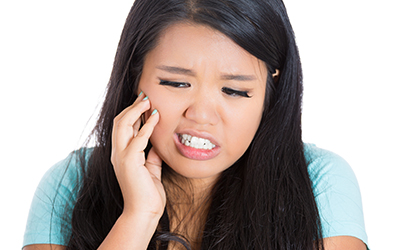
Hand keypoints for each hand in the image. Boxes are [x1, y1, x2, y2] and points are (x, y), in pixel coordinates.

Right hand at [111, 93, 164, 218]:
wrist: (144, 212)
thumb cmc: (147, 193)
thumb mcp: (151, 169)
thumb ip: (151, 155)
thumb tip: (157, 144)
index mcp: (121, 154)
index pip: (123, 127)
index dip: (132, 113)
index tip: (144, 102)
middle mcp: (117, 153)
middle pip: (119, 122)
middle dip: (132, 107)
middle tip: (145, 96)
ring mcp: (121, 157)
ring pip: (123, 125)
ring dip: (136, 111)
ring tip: (148, 101)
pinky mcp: (130, 161)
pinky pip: (139, 138)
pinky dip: (148, 125)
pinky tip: (156, 117)